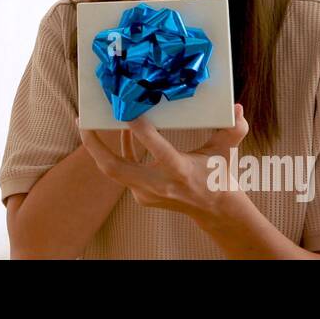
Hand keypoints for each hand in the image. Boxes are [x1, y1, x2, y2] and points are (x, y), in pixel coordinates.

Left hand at [79, 103, 249, 218]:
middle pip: (115, 168)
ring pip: (113, 171)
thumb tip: (237, 107)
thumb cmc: (219, 175)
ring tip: (88, 124)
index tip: (128, 113)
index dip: (140, 132)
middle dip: (93, 145)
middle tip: (82, 121)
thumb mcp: (227, 151)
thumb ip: (233, 128)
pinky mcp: (141, 196)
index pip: (157, 151)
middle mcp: (159, 185)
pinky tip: (121, 134)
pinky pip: (122, 173)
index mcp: (179, 171)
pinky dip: (119, 153)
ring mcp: (146, 193)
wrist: (215, 211)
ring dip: (99, 148)